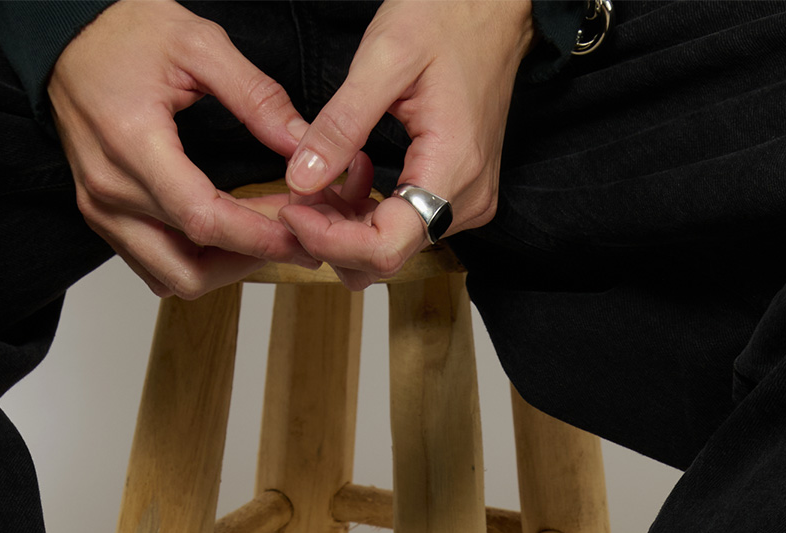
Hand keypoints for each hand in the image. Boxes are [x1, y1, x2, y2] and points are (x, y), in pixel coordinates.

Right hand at [48, 0, 321, 298]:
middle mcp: (109, 191)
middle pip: (188, 269)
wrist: (68, 38)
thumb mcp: (198, 44)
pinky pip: (153, 265)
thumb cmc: (123, 33)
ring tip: (262, 237)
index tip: (299, 236)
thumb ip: (255, 95)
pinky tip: (226, 236)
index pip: (201, 218)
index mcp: (131, 144)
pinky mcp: (102, 218)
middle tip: (291, 238)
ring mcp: (102, 211)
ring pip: (171, 278)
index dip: (256, 236)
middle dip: (246, 262)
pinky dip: (195, 262)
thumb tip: (301, 143)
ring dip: (222, 269)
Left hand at [278, 0, 534, 290]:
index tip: (290, 211)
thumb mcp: (385, 57)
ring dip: (344, 228)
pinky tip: (349, 177)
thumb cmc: (448, 16)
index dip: (329, 241)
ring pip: (390, 247)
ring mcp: (465, 202)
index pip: (384, 247)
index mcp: (453, 168)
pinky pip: (402, 227)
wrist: (495, 7)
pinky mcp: (456, 196)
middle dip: (329, 236)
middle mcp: (466, 201)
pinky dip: (365, 214)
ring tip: (317, 182)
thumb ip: (342, 124)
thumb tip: (301, 179)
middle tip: (293, 195)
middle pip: (384, 256)